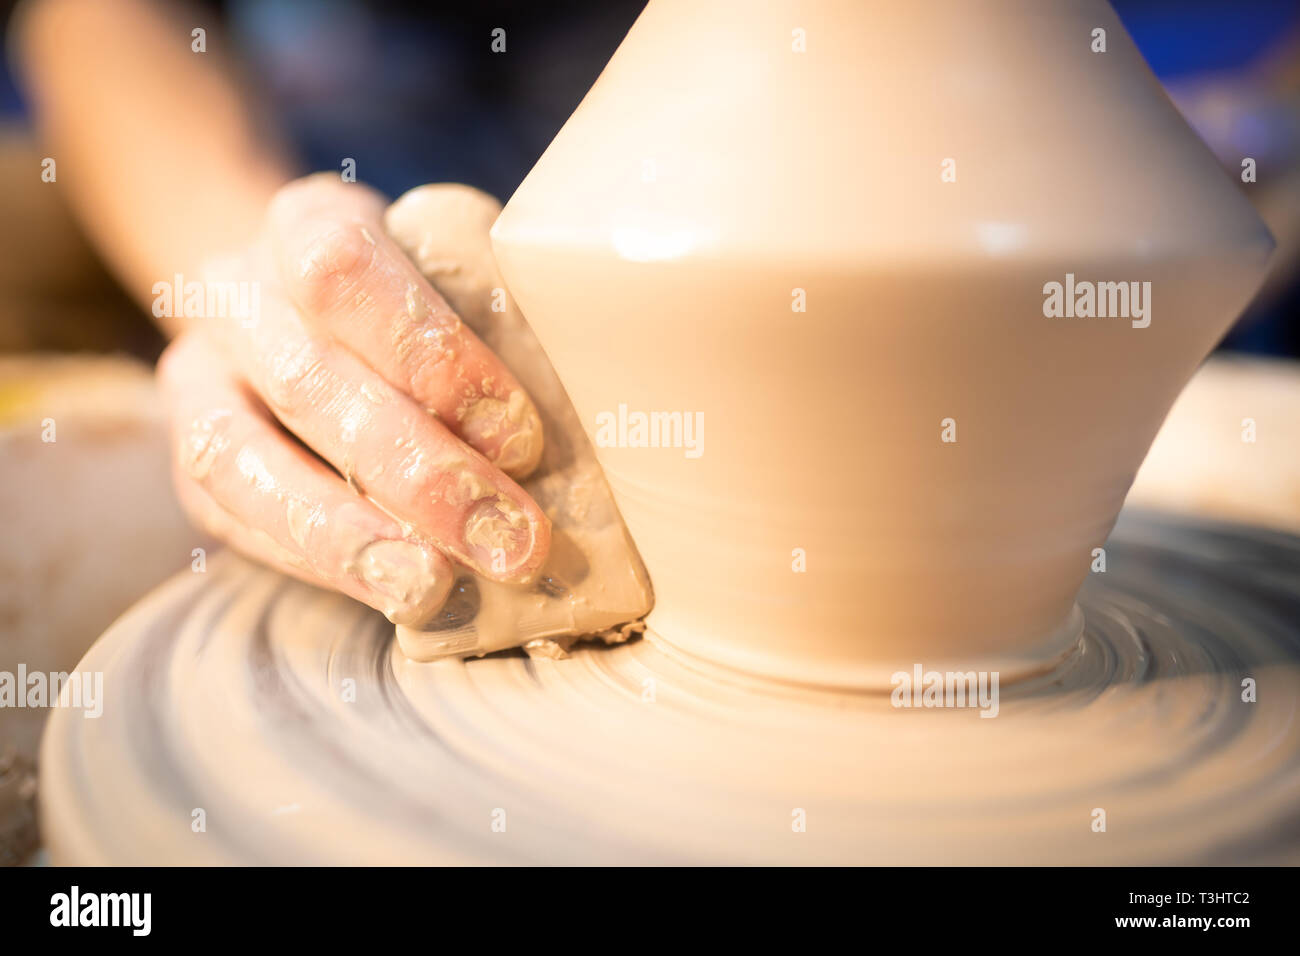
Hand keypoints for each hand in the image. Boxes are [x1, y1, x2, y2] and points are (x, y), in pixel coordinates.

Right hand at [158, 175, 549, 625]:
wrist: (302, 309)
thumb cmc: (415, 295)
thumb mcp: (454, 273)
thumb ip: (498, 320)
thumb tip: (589, 423)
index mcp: (308, 221)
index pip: (347, 270)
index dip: (432, 355)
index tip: (521, 434)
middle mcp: (237, 291)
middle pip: (310, 380)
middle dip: (419, 472)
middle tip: (513, 539)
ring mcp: (199, 375)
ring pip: (241, 459)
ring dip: (351, 534)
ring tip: (436, 584)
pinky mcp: (190, 459)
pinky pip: (235, 518)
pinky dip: (318, 561)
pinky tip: (390, 592)